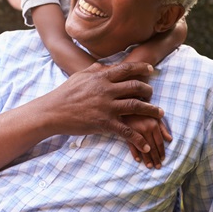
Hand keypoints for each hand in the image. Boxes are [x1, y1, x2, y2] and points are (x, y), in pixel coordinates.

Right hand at [45, 61, 162, 154]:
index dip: (141, 68)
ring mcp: (106, 106)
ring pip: (136, 106)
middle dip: (149, 90)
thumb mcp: (80, 76)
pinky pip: (127, 131)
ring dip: (152, 111)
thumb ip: (95, 70)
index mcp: (101, 77)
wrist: (52, 112)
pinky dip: (138, 139)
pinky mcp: (104, 123)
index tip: (151, 70)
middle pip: (136, 86)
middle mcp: (106, 90)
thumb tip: (106, 65)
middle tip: (153, 94)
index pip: (126, 69)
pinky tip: (145, 145)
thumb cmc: (65, 93)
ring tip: (160, 114)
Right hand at [124, 115, 171, 168]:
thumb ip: (163, 128)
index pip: (159, 142)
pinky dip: (135, 153)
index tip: (163, 159)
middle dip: (155, 158)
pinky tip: (138, 160)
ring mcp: (134, 131)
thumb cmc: (143, 111)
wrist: (127, 103)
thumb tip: (170, 139)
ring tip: (150, 166)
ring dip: (147, 159)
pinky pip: (131, 145)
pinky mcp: (126, 132)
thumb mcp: (155, 116)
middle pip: (152, 147)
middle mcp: (145, 129)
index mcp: (153, 125)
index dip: (162, 152)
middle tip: (158, 167)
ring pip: (142, 148)